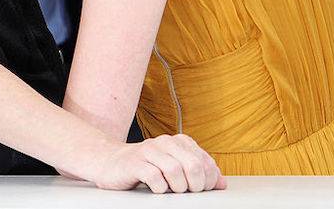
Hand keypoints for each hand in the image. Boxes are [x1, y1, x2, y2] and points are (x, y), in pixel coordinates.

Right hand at [89, 134, 225, 192]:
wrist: (111, 163)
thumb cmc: (146, 167)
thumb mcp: (175, 166)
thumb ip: (198, 172)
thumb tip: (222, 183)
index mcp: (178, 142)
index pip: (204, 161)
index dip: (208, 180)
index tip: (201, 189)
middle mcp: (164, 142)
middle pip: (192, 165)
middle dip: (195, 185)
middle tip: (188, 192)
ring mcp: (148, 151)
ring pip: (174, 171)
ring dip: (177, 188)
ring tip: (172, 191)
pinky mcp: (134, 163)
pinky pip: (154, 177)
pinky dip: (159, 188)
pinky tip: (156, 188)